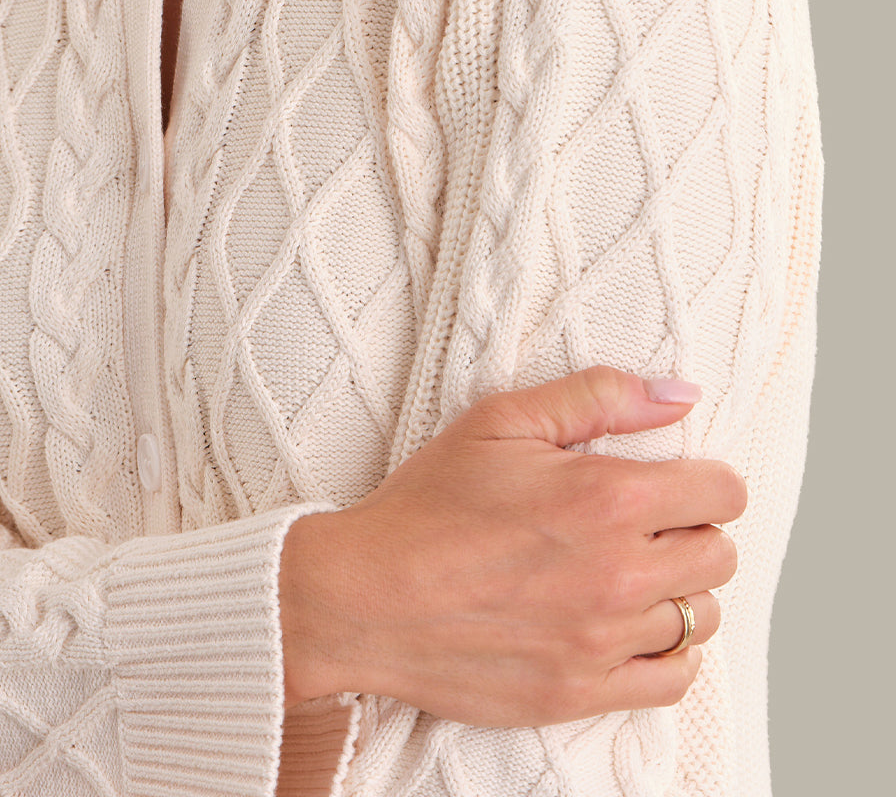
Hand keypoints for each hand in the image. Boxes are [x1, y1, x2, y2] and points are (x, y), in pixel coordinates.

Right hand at [279, 366, 745, 725]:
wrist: (364, 596)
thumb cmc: (427, 504)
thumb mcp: (501, 421)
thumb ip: (598, 397)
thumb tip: (680, 394)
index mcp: (608, 499)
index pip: (722, 494)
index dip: (704, 480)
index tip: (675, 481)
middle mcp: (619, 574)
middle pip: (720, 556)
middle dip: (692, 531)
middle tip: (645, 524)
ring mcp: (603, 641)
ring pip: (701, 618)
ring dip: (678, 592)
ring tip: (629, 574)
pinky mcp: (581, 693)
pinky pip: (673, 680)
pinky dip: (666, 653)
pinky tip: (630, 628)